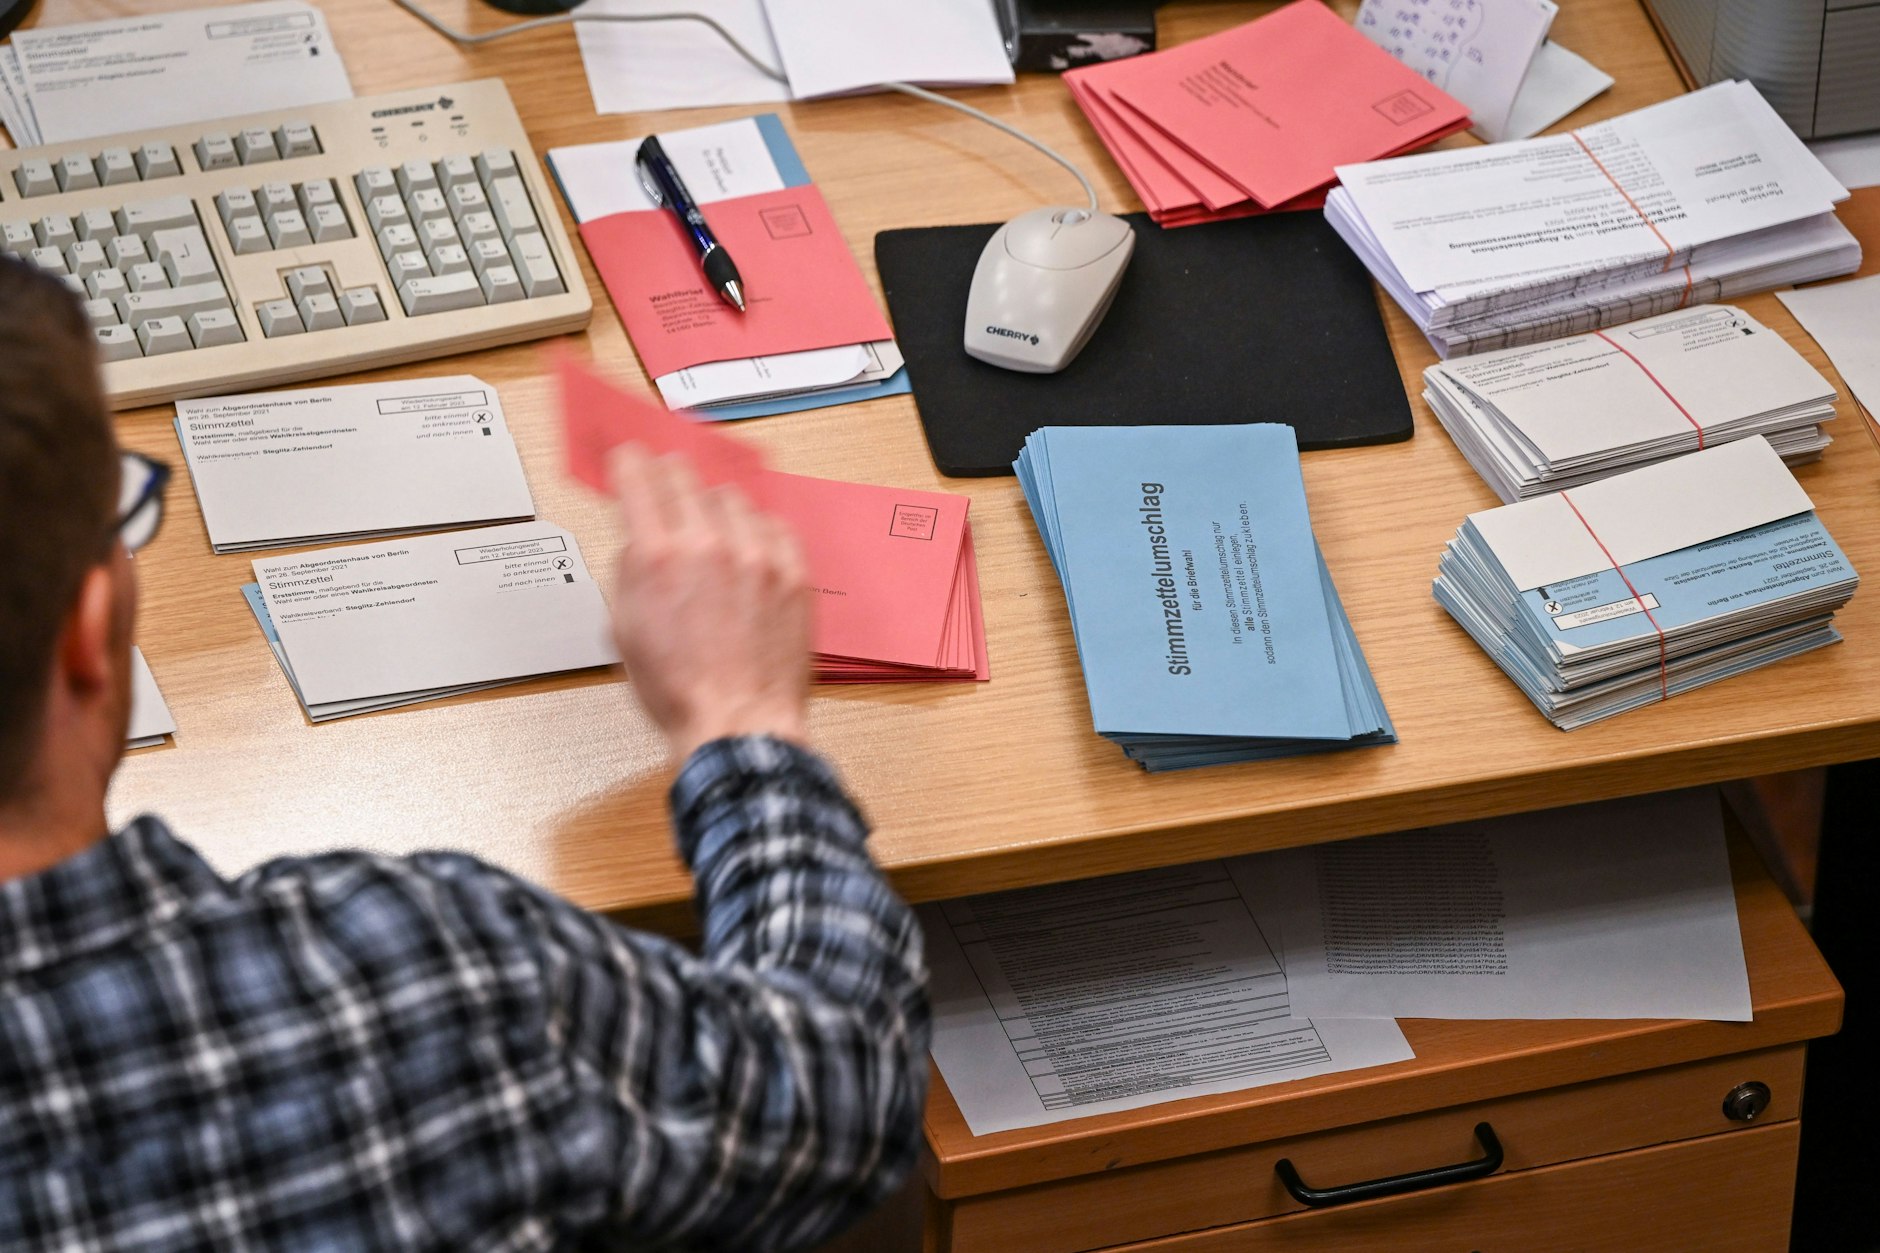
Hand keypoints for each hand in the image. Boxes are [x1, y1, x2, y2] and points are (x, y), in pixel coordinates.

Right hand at [609, 445, 810, 763]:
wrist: (737, 721)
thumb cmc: (679, 689)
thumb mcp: (623, 629)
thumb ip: (628, 571)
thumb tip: (636, 537)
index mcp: (658, 556)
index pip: (639, 477)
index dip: (629, 462)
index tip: (629, 458)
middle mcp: (710, 545)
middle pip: (686, 476)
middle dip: (669, 476)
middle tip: (666, 484)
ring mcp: (757, 556)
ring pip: (732, 497)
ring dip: (715, 506)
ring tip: (710, 531)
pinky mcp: (793, 573)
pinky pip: (774, 524)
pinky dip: (757, 529)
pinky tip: (749, 546)